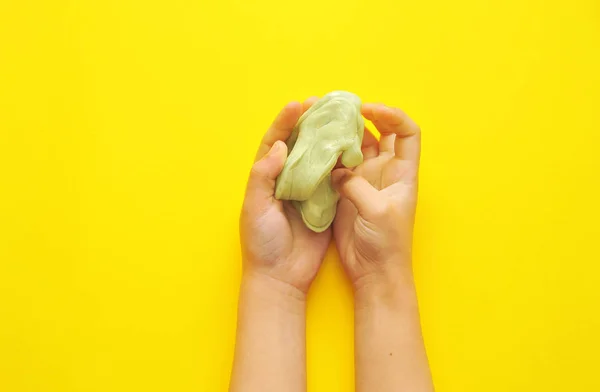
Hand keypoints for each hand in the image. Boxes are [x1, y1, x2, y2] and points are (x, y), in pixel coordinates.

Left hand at [240, 98, 330, 293]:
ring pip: (317, 159)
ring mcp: (307, 191)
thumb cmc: (262, 242)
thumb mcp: (255, 207)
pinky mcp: (324, 204)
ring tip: (340, 121)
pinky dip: (341, 165)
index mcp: (267, 178)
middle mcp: (286, 180)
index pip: (275, 142)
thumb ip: (263, 176)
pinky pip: (333, 180)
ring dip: (327, 140)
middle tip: (323, 105)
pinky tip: (351, 150)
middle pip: (298, 145)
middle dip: (309, 124)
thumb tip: (280, 146)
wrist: (281, 277)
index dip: (284, 122)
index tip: (297, 104)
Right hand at [332, 103, 420, 292]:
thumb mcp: (376, 210)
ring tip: (324, 123)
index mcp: (402, 171)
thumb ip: (356, 185)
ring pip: (356, 147)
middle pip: (380, 133)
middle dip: (363, 118)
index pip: (406, 132)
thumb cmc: (387, 243)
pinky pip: (338, 166)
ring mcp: (365, 180)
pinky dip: (328, 156)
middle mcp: (385, 171)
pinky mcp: (346, 191)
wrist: (374, 271)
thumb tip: (336, 170)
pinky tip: (315, 149)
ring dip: (343, 135)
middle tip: (340, 110)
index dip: (392, 115)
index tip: (368, 110)